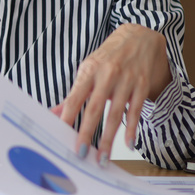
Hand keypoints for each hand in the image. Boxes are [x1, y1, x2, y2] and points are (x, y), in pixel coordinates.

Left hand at [52, 23, 171, 165]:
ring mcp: (126, 81)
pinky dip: (132, 128)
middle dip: (87, 132)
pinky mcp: (142, 86)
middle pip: (94, 108)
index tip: (61, 134)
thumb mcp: (88, 70)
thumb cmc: (107, 58)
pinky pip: (135, 110)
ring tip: (102, 158)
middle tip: (81, 153)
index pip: (75, 97)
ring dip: (108, 139)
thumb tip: (53, 114)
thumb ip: (73, 95)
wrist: (138, 37)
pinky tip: (128, 144)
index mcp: (89, 71)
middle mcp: (107, 75)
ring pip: (115, 114)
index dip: (68, 116)